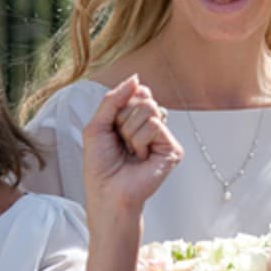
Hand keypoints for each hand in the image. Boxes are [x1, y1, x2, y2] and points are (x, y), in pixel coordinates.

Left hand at [82, 76, 183, 218]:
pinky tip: (140, 158)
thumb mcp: (97, 124)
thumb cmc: (100, 165)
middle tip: (121, 142)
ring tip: (129, 152)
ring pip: (149, 110)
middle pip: (143, 98)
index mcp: (136, 119)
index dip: (120, 106)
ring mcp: (163, 137)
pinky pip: (155, 125)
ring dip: (130, 132)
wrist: (106, 192)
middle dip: (123, 119)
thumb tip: (135, 78)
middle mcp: (152, 126)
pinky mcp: (172, 149)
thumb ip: (113, 99)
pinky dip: (140, 141)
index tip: (113, 128)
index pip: (136, 92)